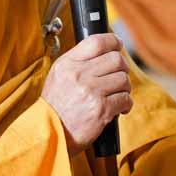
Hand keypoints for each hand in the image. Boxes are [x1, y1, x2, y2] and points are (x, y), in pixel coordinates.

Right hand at [41, 33, 132, 155]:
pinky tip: (119, 108)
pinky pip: (125, 99)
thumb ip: (77, 62)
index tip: (118, 45)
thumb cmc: (55, 107)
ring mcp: (91, 92)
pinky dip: (126, 104)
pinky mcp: (101, 109)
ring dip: (125, 88)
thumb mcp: (58, 77)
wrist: (49, 134)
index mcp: (68, 64)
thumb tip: (103, 52)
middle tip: (119, 77)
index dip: (113, 41)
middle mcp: (79, 75)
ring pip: (123, 79)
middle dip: (122, 68)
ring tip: (117, 95)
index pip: (97, 42)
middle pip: (116, 59)